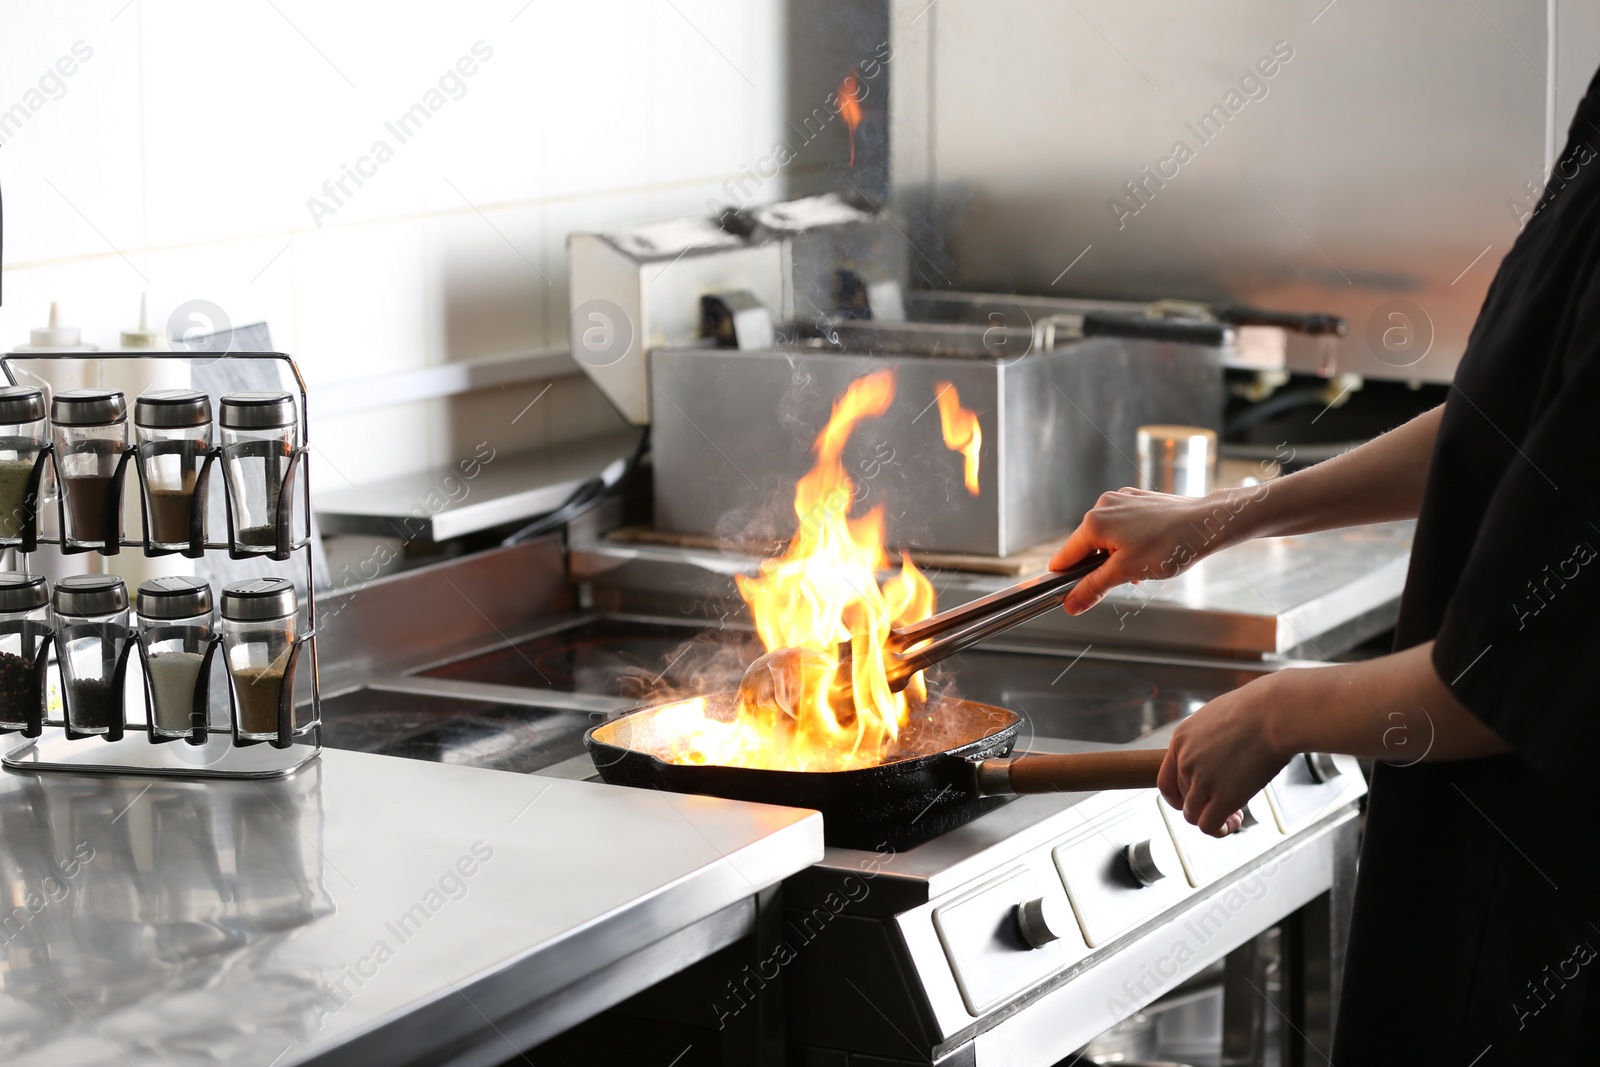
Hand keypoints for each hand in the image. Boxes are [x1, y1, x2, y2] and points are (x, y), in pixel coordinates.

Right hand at [1050, 487, 1255, 614]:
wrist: (1207, 523)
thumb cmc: (1171, 545)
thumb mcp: (1127, 572)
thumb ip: (1093, 587)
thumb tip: (1071, 604)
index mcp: (1094, 523)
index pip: (1064, 556)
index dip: (1067, 578)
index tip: (1074, 592)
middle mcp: (1103, 506)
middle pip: (1085, 546)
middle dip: (1099, 566)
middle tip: (1124, 578)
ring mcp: (1120, 500)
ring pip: (1105, 537)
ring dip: (1115, 556)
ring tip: (1141, 565)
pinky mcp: (1136, 500)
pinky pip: (1121, 525)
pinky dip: (1127, 542)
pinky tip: (1148, 550)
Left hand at [1158, 672, 1294, 836]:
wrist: (1275, 713)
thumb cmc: (1257, 710)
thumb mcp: (1219, 718)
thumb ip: (1208, 740)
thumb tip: (1216, 756)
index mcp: (1181, 740)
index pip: (1166, 781)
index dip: (1179, 795)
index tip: (1197, 798)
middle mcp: (1185, 761)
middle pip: (1184, 798)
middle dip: (1205, 803)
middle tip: (1231, 799)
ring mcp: (1202, 779)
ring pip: (1192, 815)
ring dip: (1212, 818)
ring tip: (1235, 813)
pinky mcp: (1222, 796)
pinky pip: (1208, 825)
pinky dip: (1220, 829)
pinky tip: (1236, 820)